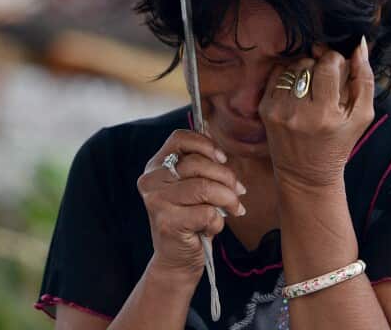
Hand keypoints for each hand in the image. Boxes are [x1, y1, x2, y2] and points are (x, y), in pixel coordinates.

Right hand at [136, 129, 246, 278]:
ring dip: (228, 199)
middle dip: (227, 177)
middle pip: (197, 164)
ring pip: (205, 188)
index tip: (223, 158)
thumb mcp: (192, 186)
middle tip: (239, 191)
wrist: (176, 260)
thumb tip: (211, 129)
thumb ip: (199, 162)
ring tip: (235, 209)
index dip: (206, 144)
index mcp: (155, 166)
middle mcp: (150, 181)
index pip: (179, 139)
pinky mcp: (167, 223)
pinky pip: (206, 212)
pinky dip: (218, 221)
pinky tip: (212, 228)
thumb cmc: (189, 219)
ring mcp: (156, 202)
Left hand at [259, 37, 375, 190]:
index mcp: (326, 114)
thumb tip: (360, 44)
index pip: (328, 63)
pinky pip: (276, 74)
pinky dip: (288, 76)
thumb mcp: (362, 116)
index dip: (335, 61)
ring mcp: (278, 110)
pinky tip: (296, 91)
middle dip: (319, 67)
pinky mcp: (264, 109)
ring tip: (311, 88)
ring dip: (304, 71)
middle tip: (325, 83)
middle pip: (309, 63)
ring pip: (292, 67)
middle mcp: (299, 112)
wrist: (306, 174)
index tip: (338, 70)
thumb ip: (364, 78)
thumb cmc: (338, 143)